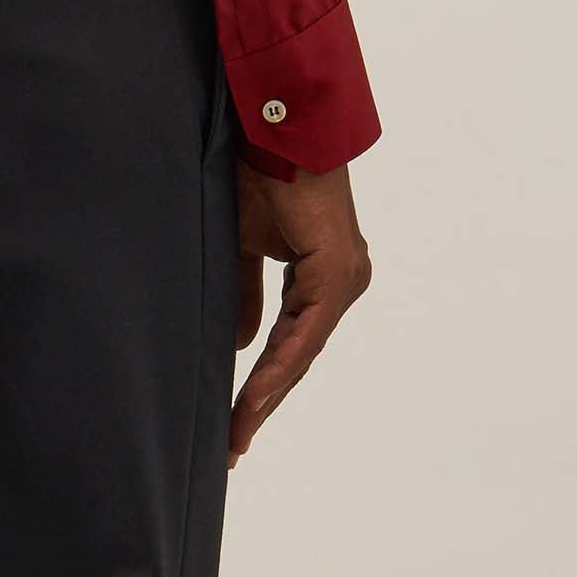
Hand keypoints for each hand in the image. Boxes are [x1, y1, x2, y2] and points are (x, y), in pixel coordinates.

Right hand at [230, 161, 371, 464]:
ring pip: (302, 352)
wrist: (272, 127)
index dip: (261, 389)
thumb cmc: (257, 175)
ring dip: (267, 396)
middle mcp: (340, 282)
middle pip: (297, 359)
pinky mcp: (336, 270)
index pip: (289, 346)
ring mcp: (343, 278)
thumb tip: (244, 346)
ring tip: (237, 435)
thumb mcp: (241, 249)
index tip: (233, 427)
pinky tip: (255, 396)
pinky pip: (305, 330)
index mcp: (321, 277)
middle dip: (262, 405)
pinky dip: (279, 364)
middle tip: (233, 449)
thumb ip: (244, 297)